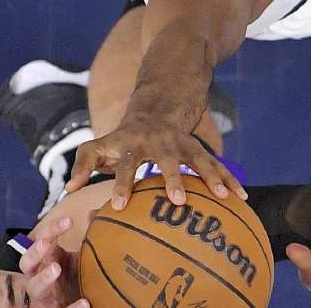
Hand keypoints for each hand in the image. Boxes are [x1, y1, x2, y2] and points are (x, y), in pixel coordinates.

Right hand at [20, 216, 89, 307]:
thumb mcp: (77, 258)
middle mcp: (37, 277)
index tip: (69, 221)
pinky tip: (85, 303)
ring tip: (56, 268)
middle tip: (46, 244)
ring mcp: (42, 296)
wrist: (72, 302)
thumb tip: (94, 213)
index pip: (39, 240)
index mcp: (43, 260)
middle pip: (26, 263)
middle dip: (34, 252)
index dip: (50, 230)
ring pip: (35, 287)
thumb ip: (85, 238)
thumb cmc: (71, 278)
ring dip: (43, 277)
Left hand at [65, 122, 245, 209]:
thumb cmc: (122, 137)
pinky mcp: (198, 147)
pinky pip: (216, 164)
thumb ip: (84, 165)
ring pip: (198, 158)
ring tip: (224, 197)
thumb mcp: (99, 145)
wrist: (157, 105)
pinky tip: (242, 198)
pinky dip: (229, 179)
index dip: (120, 183)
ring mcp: (181, 142)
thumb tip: (68, 191)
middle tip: (178, 201)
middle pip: (165, 159)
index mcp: (131, 143)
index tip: (117, 205)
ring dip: (211, 177)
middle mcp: (157, 141)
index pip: (124, 164)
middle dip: (172, 178)